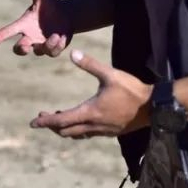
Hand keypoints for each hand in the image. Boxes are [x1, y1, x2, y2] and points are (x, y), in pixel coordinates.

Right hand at [0, 0, 71, 56]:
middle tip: (24, 46)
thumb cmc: (50, 5)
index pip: (8, 31)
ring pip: (39, 51)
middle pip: (20, 48)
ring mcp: (41, 44)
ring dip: (46, 45)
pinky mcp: (54, 48)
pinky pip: (53, 52)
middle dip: (20, 49)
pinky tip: (62, 37)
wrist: (66, 14)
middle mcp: (30, 37)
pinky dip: (57, 46)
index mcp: (24, 24)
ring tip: (56, 35)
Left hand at [30, 50, 152, 137]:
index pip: (62, 121)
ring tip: (57, 118)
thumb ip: (90, 64)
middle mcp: (94, 125)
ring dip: (65, 128)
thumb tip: (72, 53)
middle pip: (66, 131)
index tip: (33, 122)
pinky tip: (79, 121)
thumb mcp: (110, 74)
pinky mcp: (111, 132)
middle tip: (42, 117)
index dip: (46, 121)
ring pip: (77, 134)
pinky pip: (88, 134)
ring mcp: (103, 131)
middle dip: (52, 125)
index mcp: (90, 112)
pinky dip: (77, 130)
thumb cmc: (132, 90)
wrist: (154, 107)